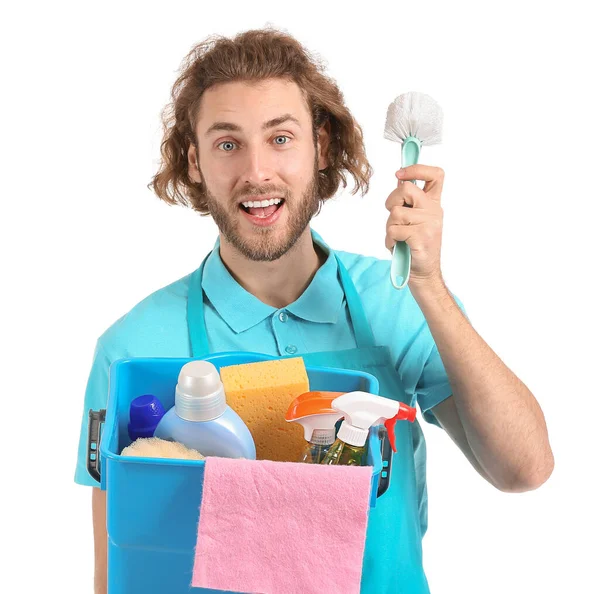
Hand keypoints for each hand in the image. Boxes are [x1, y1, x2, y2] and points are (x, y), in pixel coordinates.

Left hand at [384, 164, 444, 288]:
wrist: (423, 273)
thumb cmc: (413, 246)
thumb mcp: (412, 219)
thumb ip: (408, 202)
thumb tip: (399, 180)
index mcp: (433, 204)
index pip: (435, 175)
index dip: (417, 169)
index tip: (400, 173)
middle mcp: (434, 211)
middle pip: (406, 189)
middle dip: (391, 201)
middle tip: (394, 216)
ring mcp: (429, 224)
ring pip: (396, 212)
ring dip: (389, 227)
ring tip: (397, 237)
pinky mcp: (421, 237)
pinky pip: (394, 230)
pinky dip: (390, 240)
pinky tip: (398, 246)